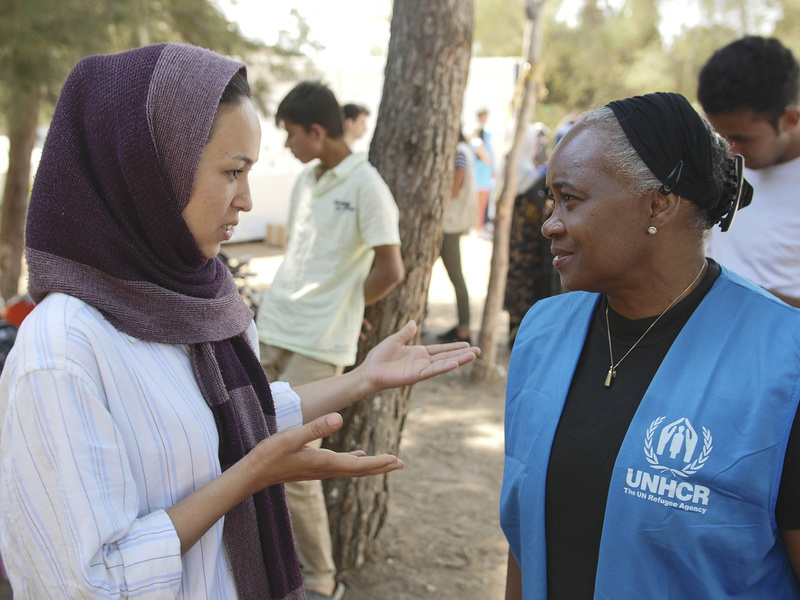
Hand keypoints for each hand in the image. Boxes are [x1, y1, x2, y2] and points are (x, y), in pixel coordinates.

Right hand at [248, 413, 403, 488]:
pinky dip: (354, 461)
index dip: (378, 462)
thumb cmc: (270, 454)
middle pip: (360, 470)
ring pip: (352, 468)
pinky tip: (358, 455)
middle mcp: (325, 469)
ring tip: (387, 462)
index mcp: (325, 462)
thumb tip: (339, 417)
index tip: (396, 460)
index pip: (359, 465)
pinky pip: (340, 465)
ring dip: (371, 465)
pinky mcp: (313, 467)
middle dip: (381, 466)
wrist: (252, 473)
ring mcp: (319, 470)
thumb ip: (315, 427)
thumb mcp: (292, 436)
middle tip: (401, 464)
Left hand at [358, 320, 479, 393]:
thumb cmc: (379, 358)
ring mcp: (420, 370)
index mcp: (419, 354)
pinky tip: (455, 363)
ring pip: (444, 364)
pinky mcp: (415, 376)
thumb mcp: (394, 340)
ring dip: (459, 360)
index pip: (441, 350)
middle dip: (462, 354)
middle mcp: (423, 362)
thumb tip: (412, 322)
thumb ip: (405, 333)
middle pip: (447, 357)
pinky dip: (444, 367)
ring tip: (473, 356)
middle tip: (478, 351)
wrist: (369, 371)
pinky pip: (432, 371)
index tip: (467, 344)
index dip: (454, 347)